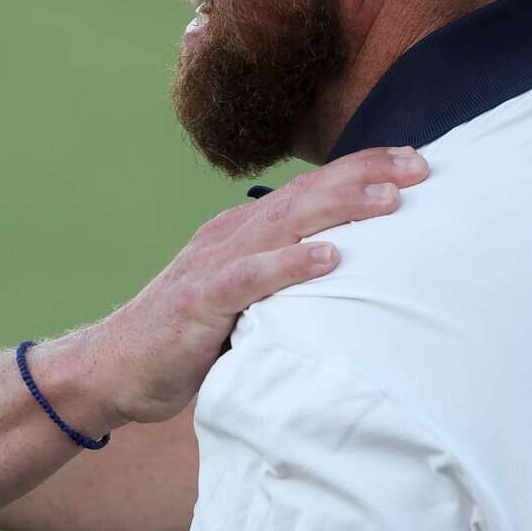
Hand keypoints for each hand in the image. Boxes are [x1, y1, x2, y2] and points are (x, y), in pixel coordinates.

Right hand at [77, 145, 427, 428]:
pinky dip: (289, 265)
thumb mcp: (241, 302)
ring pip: (283, 225)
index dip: (360, 170)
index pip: (307, 190)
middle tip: (420, 164)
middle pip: (304, 194)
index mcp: (241, 233)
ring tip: (390, 200)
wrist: (111, 369)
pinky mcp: (198, 303)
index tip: (415, 162)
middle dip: (363, 174)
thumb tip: (351, 287)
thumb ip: (283, 287)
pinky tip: (329, 257)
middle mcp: (228, 237)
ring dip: (339, 208)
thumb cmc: (184, 340)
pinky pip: (249, 278)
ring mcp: (211, 266)